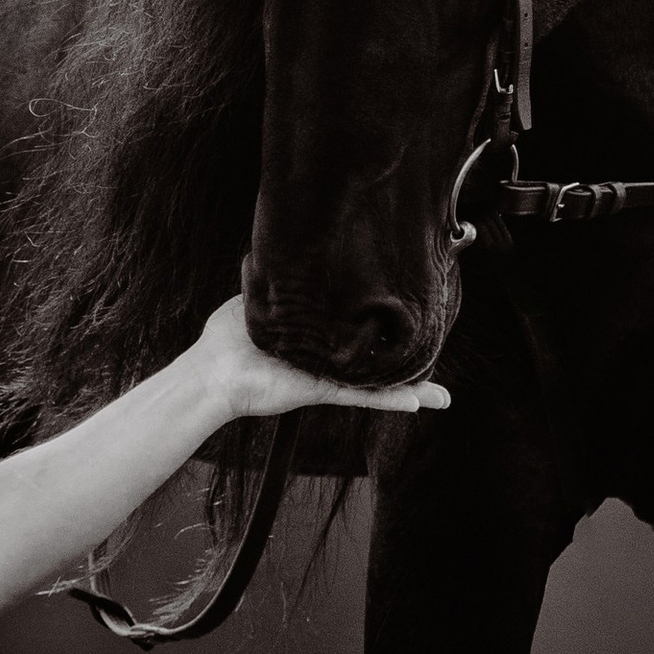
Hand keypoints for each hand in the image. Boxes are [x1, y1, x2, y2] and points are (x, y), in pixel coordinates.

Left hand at [193, 291, 450, 426]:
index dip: (380, 326)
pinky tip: (419, 401)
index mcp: (316, 339)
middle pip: (373, 361)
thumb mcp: (258, 298)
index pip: (355, 332)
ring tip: (442, 396)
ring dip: (409, 388)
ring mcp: (326, 376)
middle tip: (433, 361)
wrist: (211, 371)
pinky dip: (389, 399)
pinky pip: (361, 395)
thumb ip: (281, 282)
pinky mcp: (320, 389)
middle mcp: (326, 359)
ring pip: (376, 383)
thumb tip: (289, 252)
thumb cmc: (226, 337)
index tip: (406, 317)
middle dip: (404, 363)